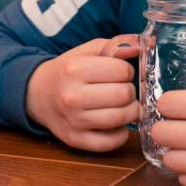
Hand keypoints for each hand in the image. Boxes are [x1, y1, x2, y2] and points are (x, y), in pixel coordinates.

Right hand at [25, 34, 140, 151]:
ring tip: (122, 105)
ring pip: (120, 118)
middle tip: (122, 89)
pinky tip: (115, 123)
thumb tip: (148, 43)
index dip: (126, 71)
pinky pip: (110, 142)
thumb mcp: (89, 50)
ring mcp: (73, 120)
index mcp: (75, 69)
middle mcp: (72, 96)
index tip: (119, 73)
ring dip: (129, 112)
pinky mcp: (75, 140)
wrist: (38, 94)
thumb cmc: (69, 70)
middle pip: (124, 95)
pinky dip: (120, 134)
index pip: (123, 71)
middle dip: (129, 91)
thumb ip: (118, 44)